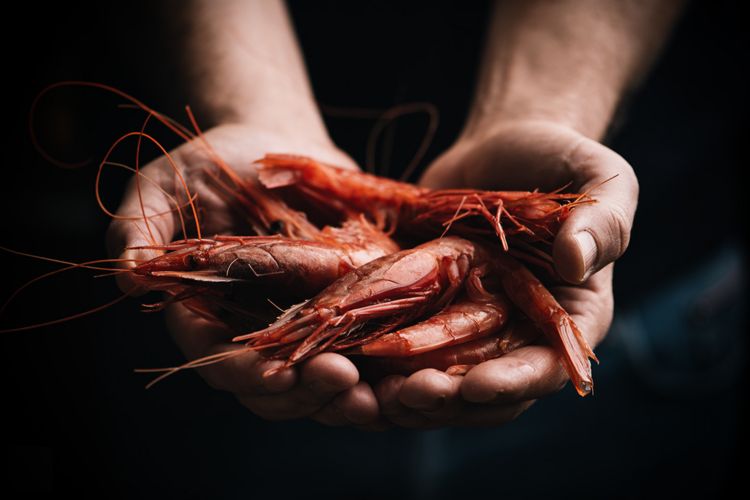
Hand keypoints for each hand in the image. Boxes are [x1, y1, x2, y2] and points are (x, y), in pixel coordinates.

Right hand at [107, 123, 381, 426]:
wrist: (274, 145)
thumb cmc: (208, 165)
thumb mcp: (163, 187)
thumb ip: (137, 228)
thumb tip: (126, 278)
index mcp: (206, 315)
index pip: (217, 361)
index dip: (245, 375)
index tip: (279, 374)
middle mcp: (254, 330)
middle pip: (275, 387)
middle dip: (307, 395)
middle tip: (343, 386)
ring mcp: (302, 322)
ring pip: (320, 379)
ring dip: (347, 395)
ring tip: (378, 396)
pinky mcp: (344, 306)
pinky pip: (362, 348)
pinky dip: (381, 366)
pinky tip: (405, 371)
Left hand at [375, 120, 637, 426]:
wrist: (497, 151)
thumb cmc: (558, 160)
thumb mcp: (600, 178)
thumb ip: (603, 219)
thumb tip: (577, 261)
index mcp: (566, 319)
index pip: (545, 368)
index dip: (510, 384)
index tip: (472, 386)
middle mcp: (516, 335)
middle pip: (484, 393)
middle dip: (446, 400)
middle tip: (406, 395)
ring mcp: (467, 327)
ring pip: (437, 383)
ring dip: (404, 396)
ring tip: (369, 393)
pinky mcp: (425, 311)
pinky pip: (401, 351)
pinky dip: (376, 366)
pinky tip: (345, 365)